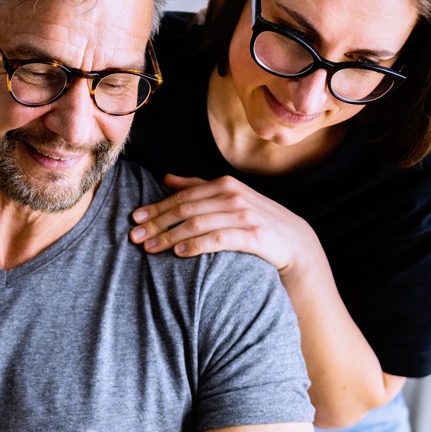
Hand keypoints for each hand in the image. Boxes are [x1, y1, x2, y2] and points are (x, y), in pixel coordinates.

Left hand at [128, 174, 315, 275]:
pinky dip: (195, 245)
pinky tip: (178, 253)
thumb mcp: (229, 199)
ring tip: (150, 248)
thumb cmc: (256, 221)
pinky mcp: (252, 236)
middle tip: (135, 237)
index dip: (156, 207)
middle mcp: (233, 196)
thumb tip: (166, 178)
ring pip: (196, 224)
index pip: (182, 196)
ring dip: (169, 237)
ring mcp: (243, 215)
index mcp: (225, 184)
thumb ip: (198, 187)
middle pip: (185, 209)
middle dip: (156, 223)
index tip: (135, 220)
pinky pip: (217, 239)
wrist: (295, 243)